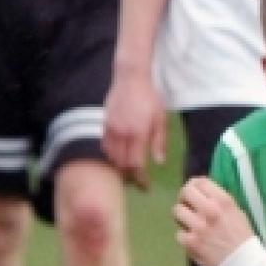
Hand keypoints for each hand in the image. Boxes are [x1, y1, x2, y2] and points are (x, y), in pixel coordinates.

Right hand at [102, 71, 164, 189]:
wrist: (130, 79)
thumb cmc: (150, 98)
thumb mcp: (161, 118)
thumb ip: (159, 141)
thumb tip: (159, 162)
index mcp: (138, 134)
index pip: (136, 164)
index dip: (140, 179)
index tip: (145, 186)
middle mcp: (122, 134)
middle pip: (122, 164)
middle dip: (129, 176)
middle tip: (137, 181)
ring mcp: (111, 130)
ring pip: (111, 157)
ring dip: (119, 167)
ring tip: (128, 172)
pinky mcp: (104, 125)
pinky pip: (105, 147)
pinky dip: (111, 156)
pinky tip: (118, 156)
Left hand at [173, 178, 254, 265]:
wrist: (243, 263)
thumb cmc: (241, 237)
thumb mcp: (236, 211)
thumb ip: (218, 200)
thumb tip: (201, 192)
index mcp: (223, 201)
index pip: (200, 182)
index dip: (194, 185)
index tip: (194, 192)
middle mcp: (209, 210)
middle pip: (185, 192)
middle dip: (184, 198)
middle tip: (187, 205)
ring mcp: (198, 226)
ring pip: (177, 211)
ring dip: (182, 217)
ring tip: (189, 223)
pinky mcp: (190, 243)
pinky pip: (179, 233)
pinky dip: (185, 236)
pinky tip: (193, 240)